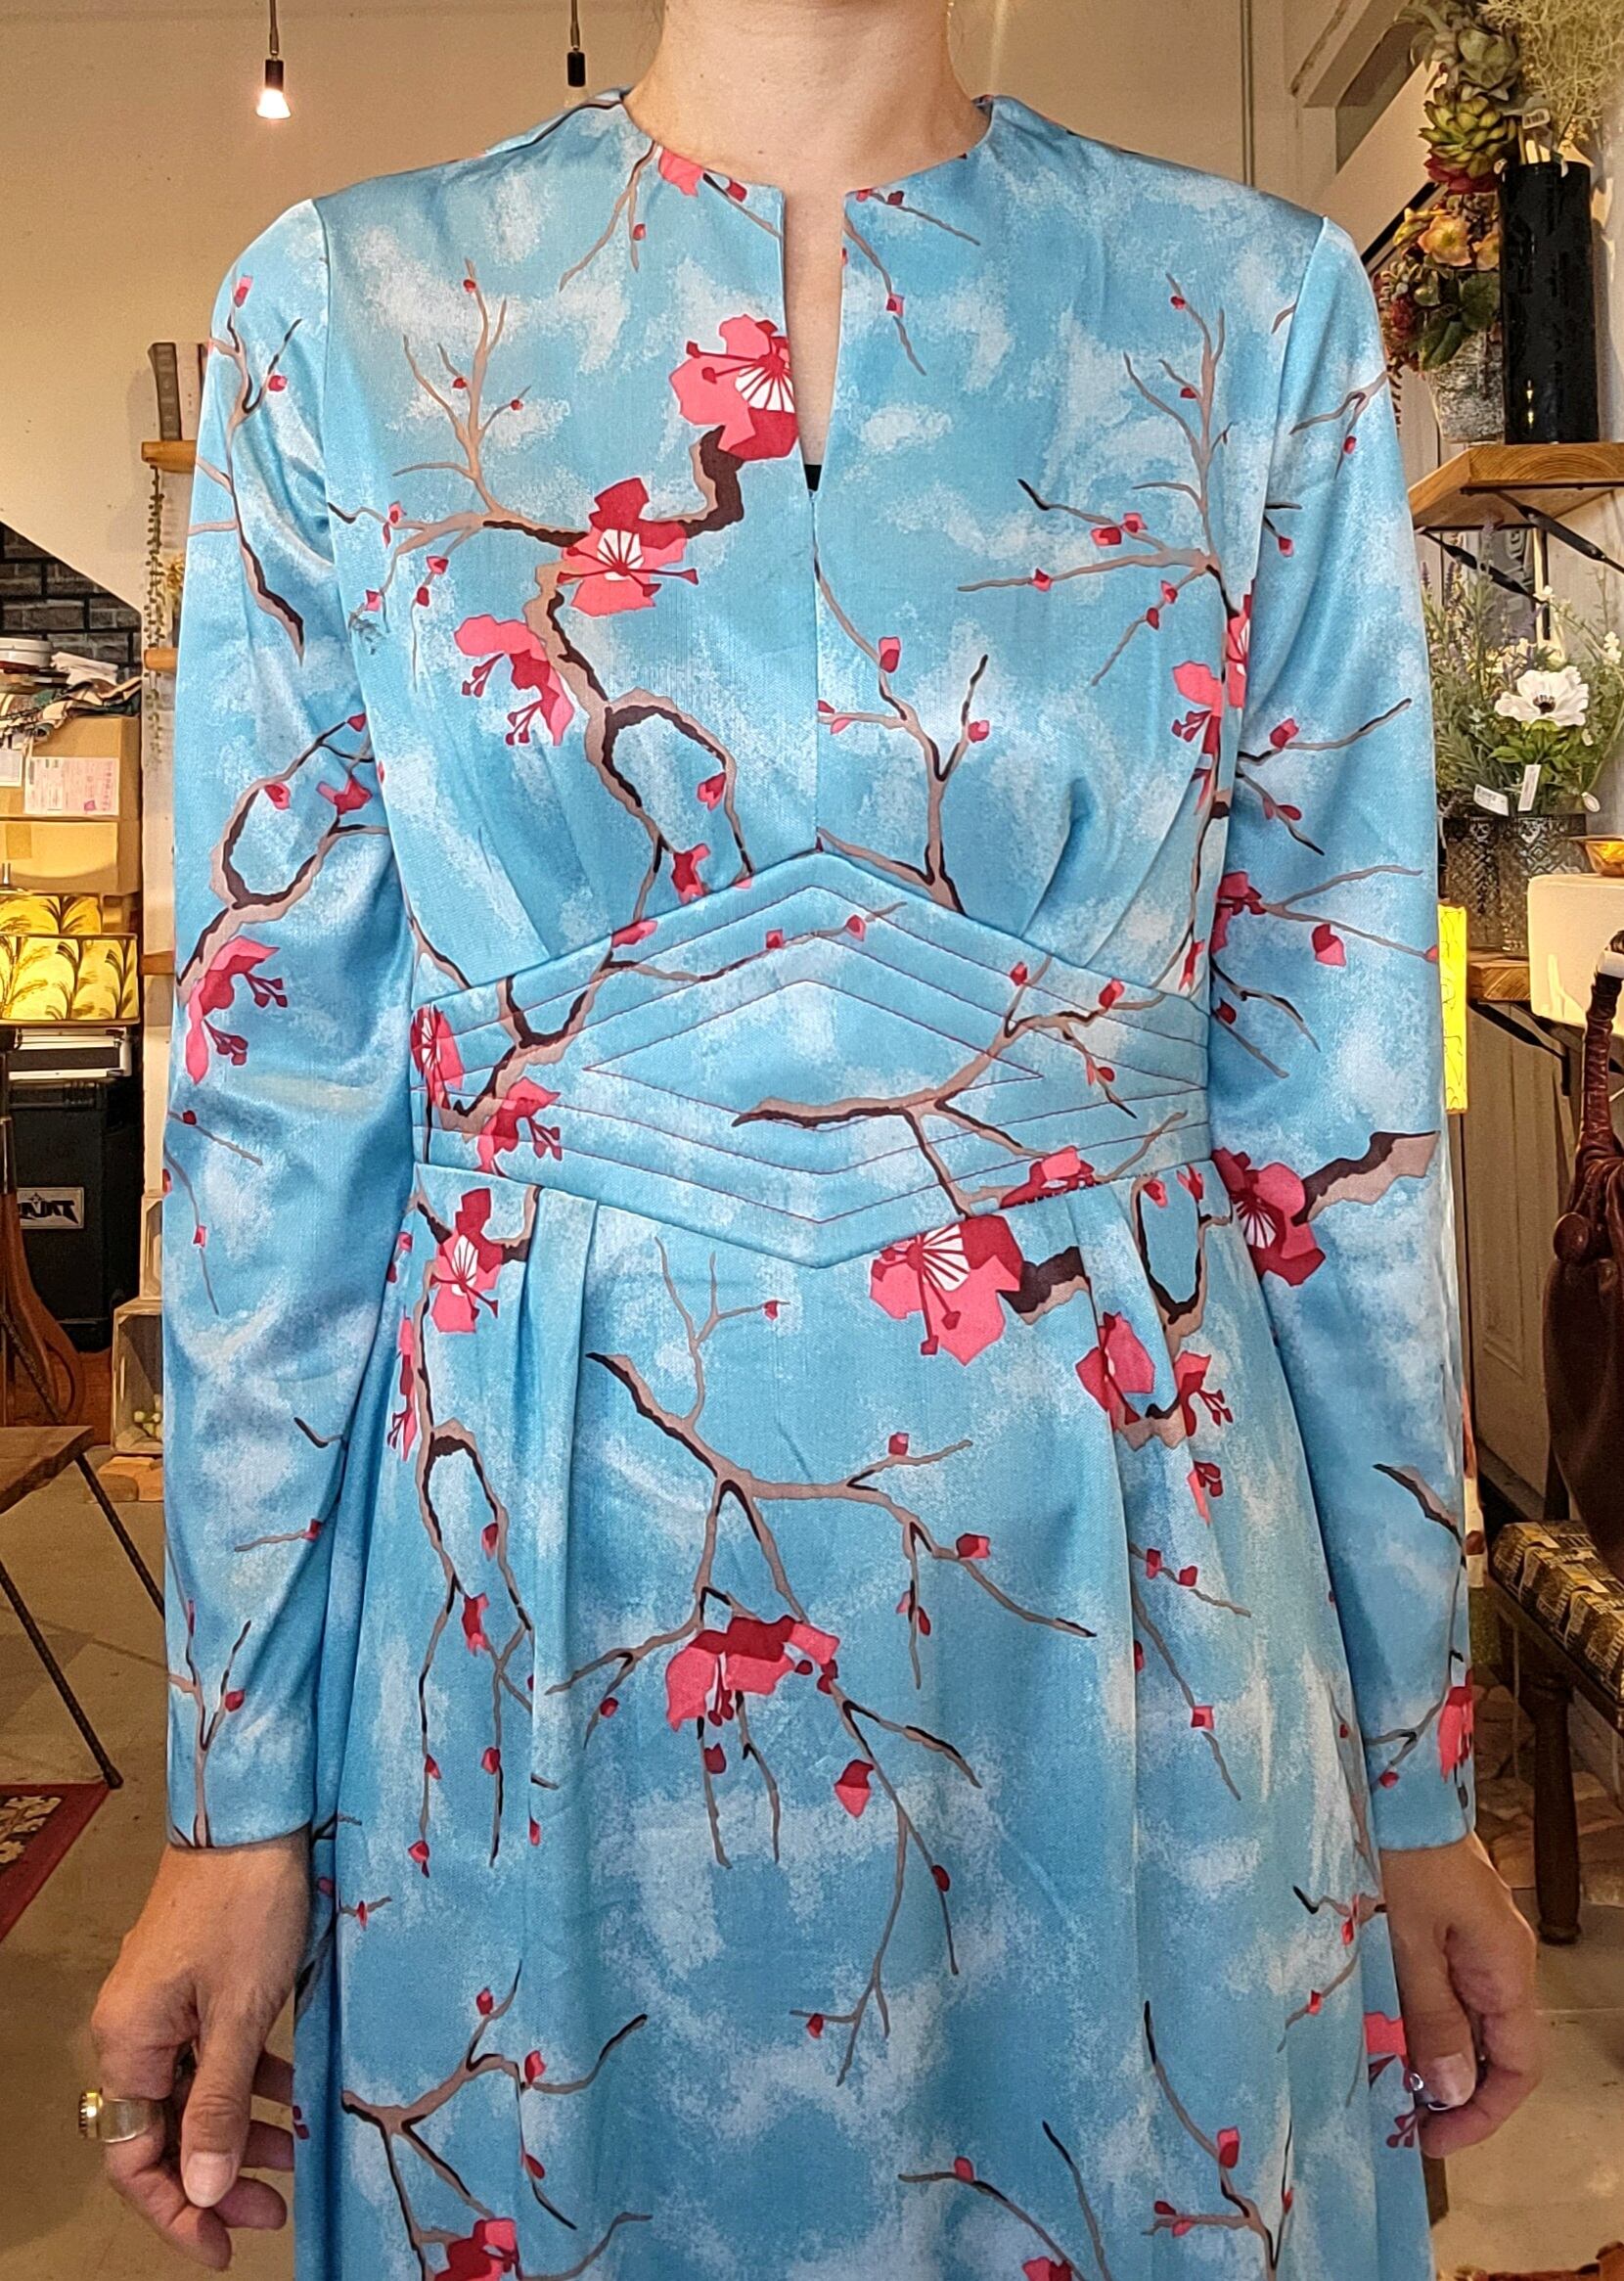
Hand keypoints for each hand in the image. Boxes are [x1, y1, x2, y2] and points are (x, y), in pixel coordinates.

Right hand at [90, 1832, 309, 2268]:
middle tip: (275, 2205)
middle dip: (218, 2175)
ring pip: (196, 2094)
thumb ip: (219, 2106)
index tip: (226, 2245)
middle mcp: (134, 2031)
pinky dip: (250, 2079)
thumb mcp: (239, 2013)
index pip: (134, 2158)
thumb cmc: (247, 1904)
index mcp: (128, 2045)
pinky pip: (214, 2052)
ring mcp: (165, 2004)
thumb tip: (203, 2189)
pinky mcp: (196, 1981)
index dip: (178, 2210)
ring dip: (241, 2129)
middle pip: (165, 2131)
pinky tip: (295, 2091)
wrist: (254, 1811)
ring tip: (297, 2150)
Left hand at [1381, 1831, 1543, 2157]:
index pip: (1519, 2066)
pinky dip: (1417, 2013)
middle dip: (1451, 2089)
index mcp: (1505, 1965)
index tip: (1432, 2140)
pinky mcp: (1445, 1920)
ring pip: (1464, 2016)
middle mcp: (1500, 1956)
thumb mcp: (1407, 1942)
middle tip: (1396, 2115)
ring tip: (1380, 2076)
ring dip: (1429, 2052)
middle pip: (1493, 2047)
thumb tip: (1453, 2094)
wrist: (1387, 1779)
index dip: (1482, 2114)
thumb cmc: (1398, 1853)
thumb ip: (1432, 2018)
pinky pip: (1443, 1984)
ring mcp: (1473, 1937)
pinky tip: (1379, 2021)